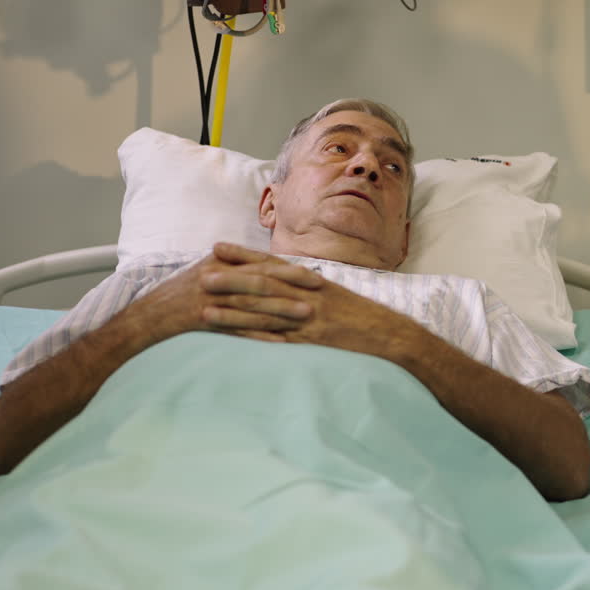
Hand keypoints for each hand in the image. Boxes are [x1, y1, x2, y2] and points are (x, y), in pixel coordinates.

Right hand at [126, 242, 323, 342]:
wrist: (148, 316)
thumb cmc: (182, 295)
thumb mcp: (207, 274)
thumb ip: (235, 269)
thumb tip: (266, 268)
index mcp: (221, 263)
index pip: (262, 264)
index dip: (290, 270)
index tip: (315, 275)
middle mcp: (216, 276)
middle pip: (261, 279)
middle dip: (292, 285)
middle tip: (320, 291)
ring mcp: (209, 298)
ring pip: (251, 303)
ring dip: (281, 309)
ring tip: (307, 314)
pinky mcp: (201, 318)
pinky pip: (236, 328)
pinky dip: (259, 334)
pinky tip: (281, 341)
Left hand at [204, 245, 422, 359]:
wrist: (389, 333)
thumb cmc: (362, 314)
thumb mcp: (334, 293)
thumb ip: (307, 286)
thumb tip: (284, 279)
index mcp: (311, 280)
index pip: (270, 263)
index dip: (242, 256)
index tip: (216, 248)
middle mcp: (307, 295)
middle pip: (262, 284)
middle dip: (230, 280)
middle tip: (200, 275)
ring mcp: (308, 319)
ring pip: (265, 312)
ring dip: (233, 311)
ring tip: (204, 309)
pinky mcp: (311, 341)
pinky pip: (279, 340)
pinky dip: (254, 338)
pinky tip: (234, 339)